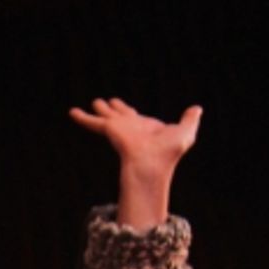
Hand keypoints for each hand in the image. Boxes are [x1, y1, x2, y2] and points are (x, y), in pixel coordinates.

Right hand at [69, 97, 201, 229]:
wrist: (152, 165)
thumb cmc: (169, 153)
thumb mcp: (185, 132)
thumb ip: (190, 120)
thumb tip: (197, 108)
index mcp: (144, 128)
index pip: (134, 117)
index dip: (127, 111)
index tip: (119, 105)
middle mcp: (130, 128)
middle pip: (118, 115)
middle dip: (112, 108)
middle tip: (102, 102)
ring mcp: (119, 129)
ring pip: (105, 117)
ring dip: (97, 111)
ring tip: (92, 103)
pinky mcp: (110, 130)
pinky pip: (93, 122)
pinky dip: (82, 118)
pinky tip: (72, 112)